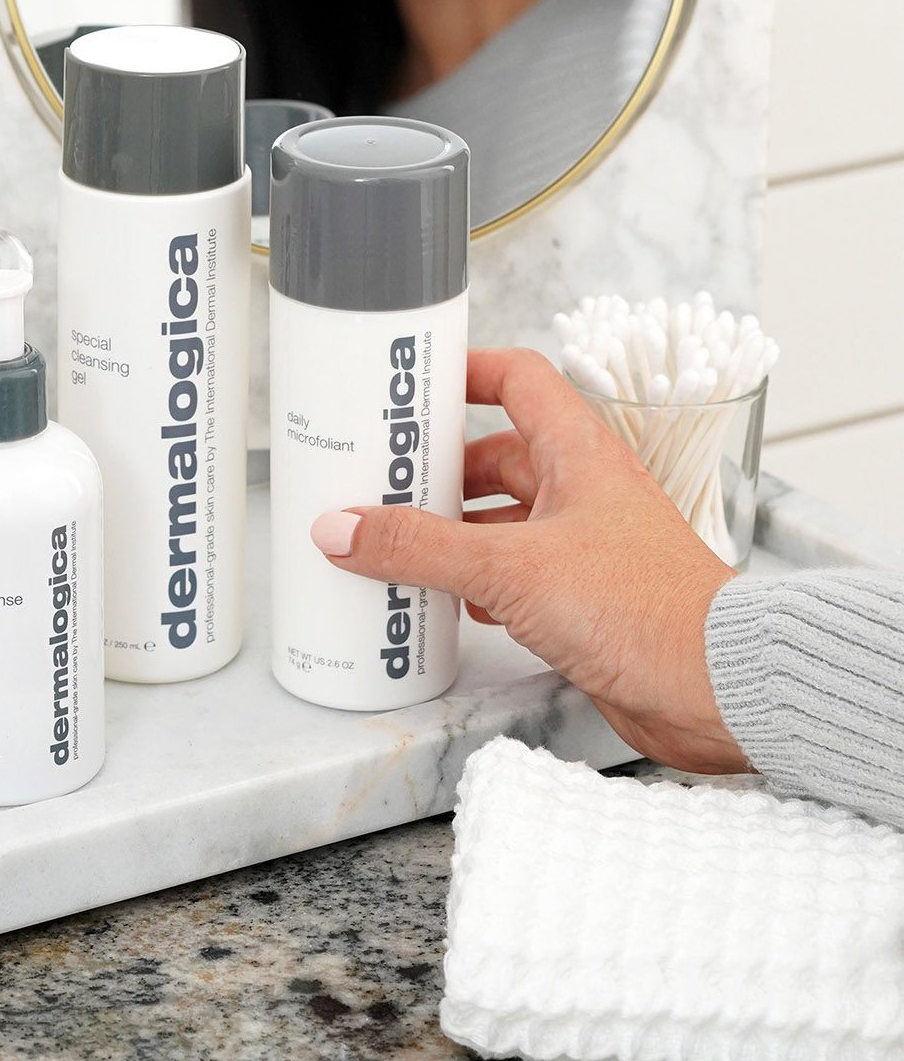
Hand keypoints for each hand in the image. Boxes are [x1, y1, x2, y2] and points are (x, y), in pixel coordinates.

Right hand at [311, 347, 745, 772]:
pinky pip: (517, 575)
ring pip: (504, 520)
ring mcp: (586, 546)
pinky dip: (477, 582)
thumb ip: (422, 548)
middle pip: (499, 455)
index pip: (518, 379)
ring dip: (453, 530)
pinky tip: (444, 600)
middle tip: (378, 477)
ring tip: (394, 540)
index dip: (464, 372)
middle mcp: (584, 491)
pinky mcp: (586, 600)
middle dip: (440, 468)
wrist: (718, 688)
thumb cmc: (643, 607)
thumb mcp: (511, 568)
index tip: (410, 386)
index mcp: (578, 453)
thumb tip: (342, 527)